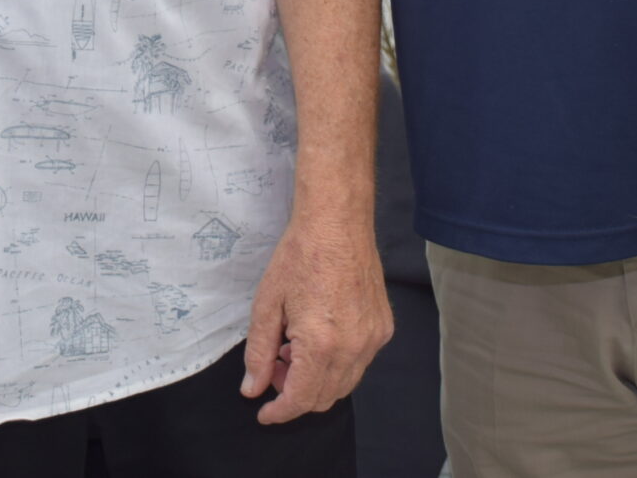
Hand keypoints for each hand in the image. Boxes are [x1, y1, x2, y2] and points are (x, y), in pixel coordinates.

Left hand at [239, 213, 392, 423]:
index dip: (280, 412)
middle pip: (325, 398)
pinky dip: (337, 363)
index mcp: (321, 344)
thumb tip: (253, 389)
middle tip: (275, 368)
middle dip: (296, 394)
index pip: (302, 399)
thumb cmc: (300, 256)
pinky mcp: (383, 328)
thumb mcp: (267, 304)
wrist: (337, 223)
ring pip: (345, 384)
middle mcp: (354, 347)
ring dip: (317, 380)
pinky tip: (318, 337)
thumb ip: (259, 352)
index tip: (265, 412)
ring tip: (294, 348)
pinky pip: (360, 363)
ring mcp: (373, 339)